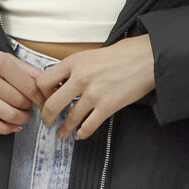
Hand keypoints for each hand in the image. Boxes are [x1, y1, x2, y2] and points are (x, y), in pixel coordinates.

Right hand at [0, 38, 46, 134]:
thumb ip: (22, 67)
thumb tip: (44, 80)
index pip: (29, 85)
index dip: (41, 96)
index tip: (46, 100)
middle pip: (20, 101)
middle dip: (31, 107)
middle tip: (32, 106)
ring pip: (8, 114)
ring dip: (22, 119)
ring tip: (24, 115)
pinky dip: (6, 129)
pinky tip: (13, 127)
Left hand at [36, 34, 155, 140]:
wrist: (147, 58)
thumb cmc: (123, 54)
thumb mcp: (91, 54)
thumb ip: (75, 68)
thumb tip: (62, 82)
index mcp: (74, 62)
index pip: (44, 80)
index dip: (41, 92)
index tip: (45, 98)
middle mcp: (80, 78)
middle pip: (52, 104)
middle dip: (47, 116)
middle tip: (47, 121)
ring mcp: (94, 93)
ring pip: (70, 118)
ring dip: (64, 129)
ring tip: (62, 133)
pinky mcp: (108, 106)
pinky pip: (88, 126)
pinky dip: (82, 133)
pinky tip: (80, 134)